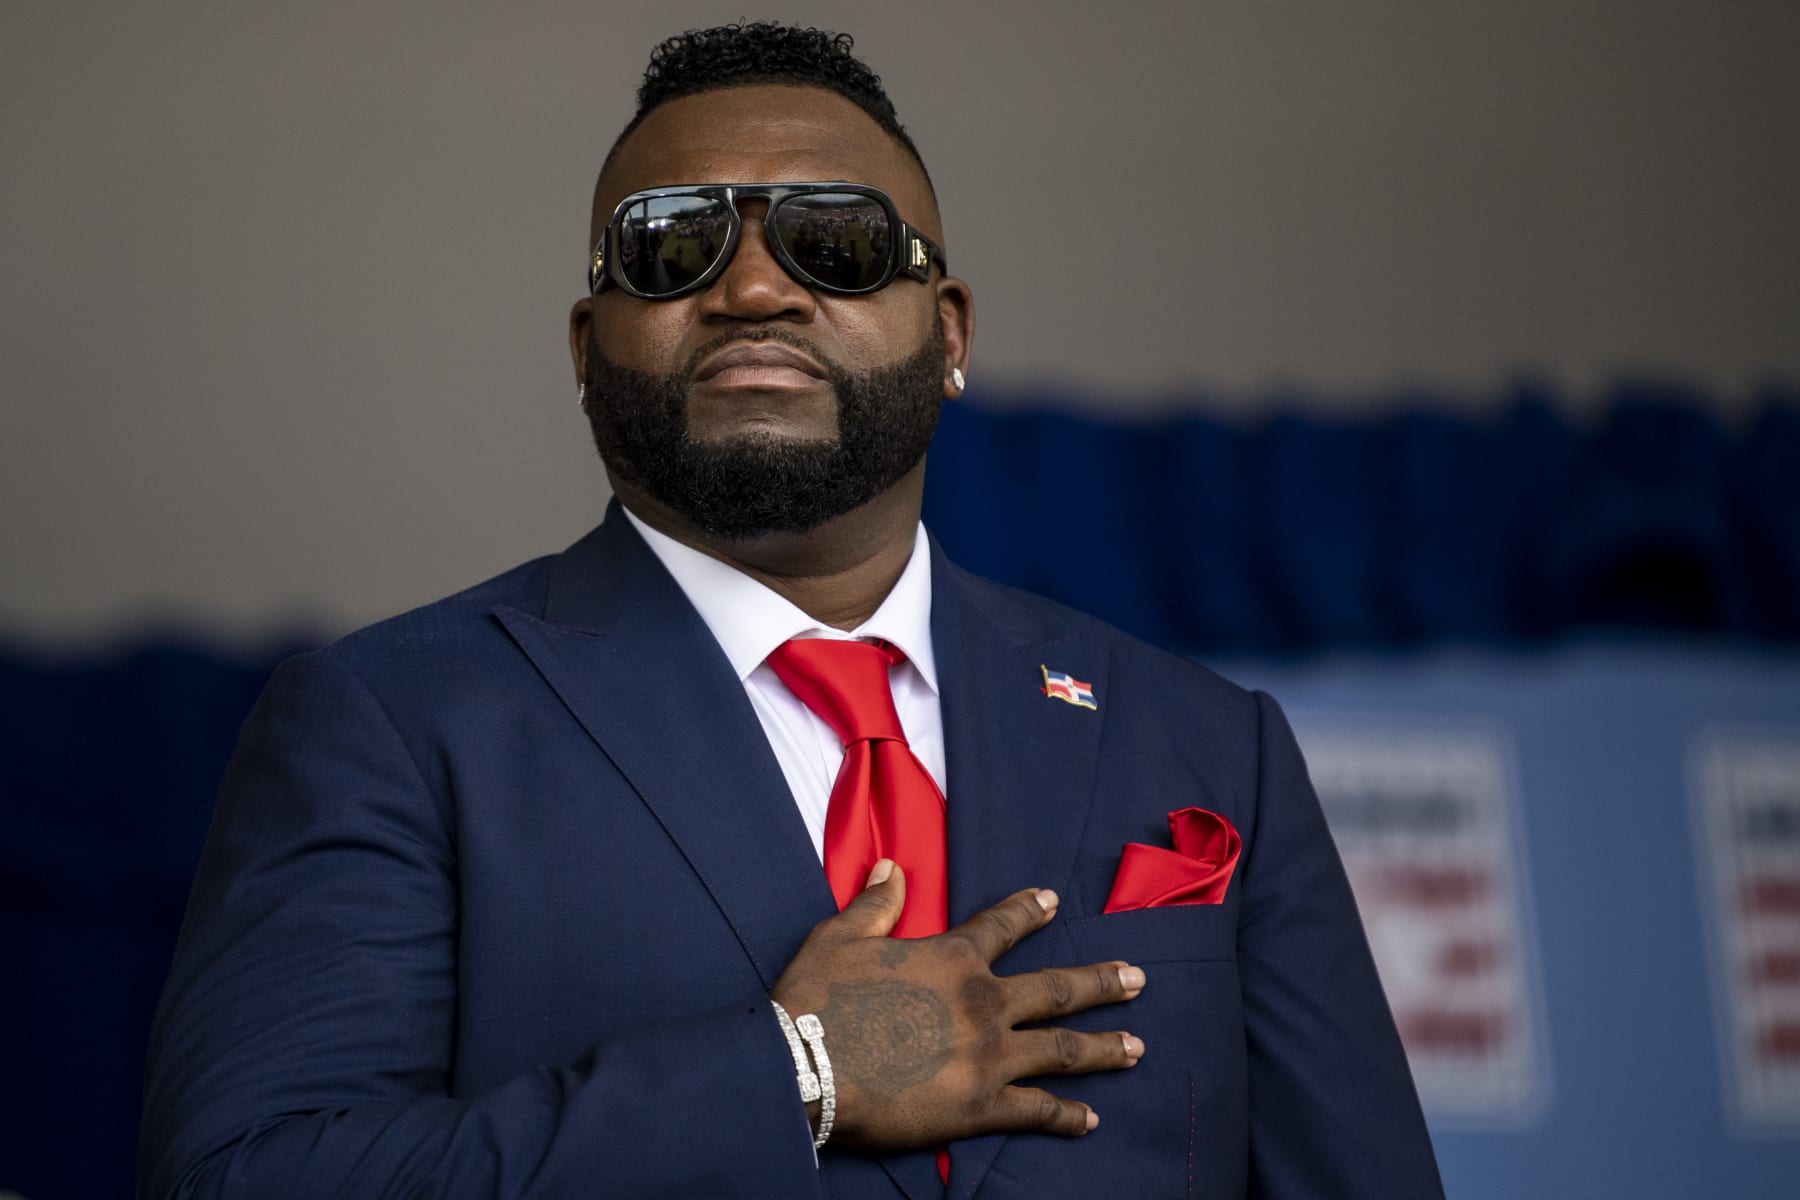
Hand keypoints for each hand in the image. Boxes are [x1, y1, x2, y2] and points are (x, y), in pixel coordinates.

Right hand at [770, 860, 1145, 1150]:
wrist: (804, 1067)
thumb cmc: (816, 999)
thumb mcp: (840, 936)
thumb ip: (876, 905)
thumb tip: (893, 869)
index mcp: (952, 958)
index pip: (1003, 926)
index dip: (1030, 910)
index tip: (1053, 901)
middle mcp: (983, 1002)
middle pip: (1057, 989)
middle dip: (1101, 982)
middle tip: (1137, 978)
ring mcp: (989, 1056)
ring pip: (1064, 1050)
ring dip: (1105, 1048)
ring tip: (1137, 1046)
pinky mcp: (980, 1107)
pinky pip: (1037, 1111)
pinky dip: (1067, 1117)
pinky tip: (1090, 1119)